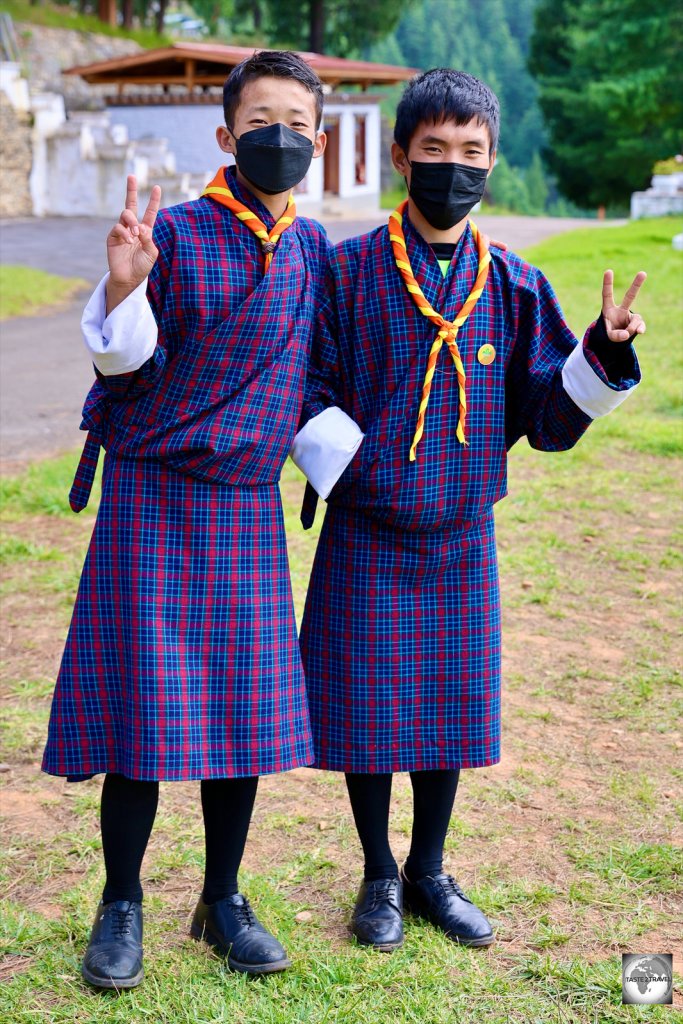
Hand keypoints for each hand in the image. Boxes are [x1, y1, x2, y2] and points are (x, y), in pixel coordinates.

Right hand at [106, 176, 160, 312]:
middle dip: (131, 190)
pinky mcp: (113, 237)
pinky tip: (129, 241)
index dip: (153, 201)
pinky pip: (118, 227)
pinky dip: (125, 233)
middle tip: (132, 176)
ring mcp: (122, 231)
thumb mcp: (151, 252)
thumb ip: (148, 238)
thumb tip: (140, 227)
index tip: (157, 187)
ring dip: (132, 222)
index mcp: (145, 231)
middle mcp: (133, 228)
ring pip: (125, 214)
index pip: (149, 212)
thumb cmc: (142, 266)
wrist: (129, 278)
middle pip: (131, 204)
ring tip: (136, 234)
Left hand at [601, 269, 646, 341]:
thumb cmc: (608, 334)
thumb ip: (615, 335)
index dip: (607, 283)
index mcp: (608, 309)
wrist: (616, 339)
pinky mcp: (637, 322)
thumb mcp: (608, 336)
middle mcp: (620, 310)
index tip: (608, 271)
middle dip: (636, 285)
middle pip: (630, 296)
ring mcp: (630, 315)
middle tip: (643, 273)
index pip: (607, 295)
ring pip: (635, 320)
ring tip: (625, 334)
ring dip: (631, 329)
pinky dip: (639, 329)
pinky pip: (640, 325)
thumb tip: (627, 334)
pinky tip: (639, 332)